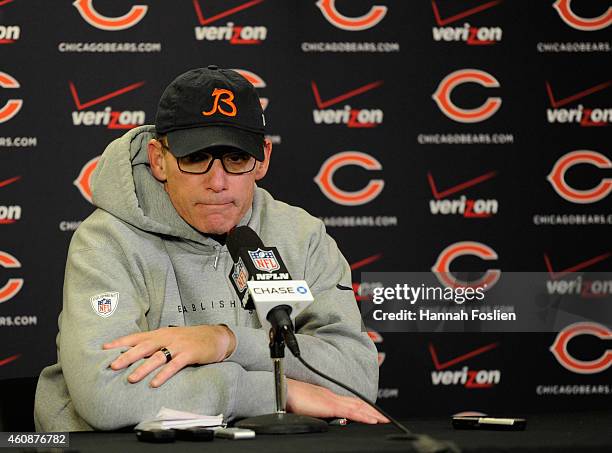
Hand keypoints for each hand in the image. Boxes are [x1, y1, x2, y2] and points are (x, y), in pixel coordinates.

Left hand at [102, 325, 235, 387]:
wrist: (215, 336)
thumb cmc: (190, 339)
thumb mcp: (171, 338)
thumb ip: (155, 344)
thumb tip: (134, 354)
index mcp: (160, 333)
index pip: (137, 337)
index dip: (120, 342)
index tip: (104, 348)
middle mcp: (167, 337)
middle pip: (144, 346)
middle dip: (127, 356)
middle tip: (113, 365)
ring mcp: (178, 345)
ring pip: (157, 356)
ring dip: (143, 368)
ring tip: (131, 378)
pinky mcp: (189, 354)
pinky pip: (174, 365)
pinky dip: (164, 374)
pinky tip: (155, 383)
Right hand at [286, 379, 388, 423]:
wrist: (282, 391)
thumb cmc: (289, 399)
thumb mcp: (306, 408)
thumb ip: (316, 413)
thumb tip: (322, 421)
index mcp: (326, 397)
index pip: (349, 402)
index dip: (362, 407)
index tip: (372, 413)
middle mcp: (332, 396)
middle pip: (357, 403)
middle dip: (372, 410)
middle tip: (385, 418)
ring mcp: (332, 400)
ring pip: (358, 407)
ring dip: (373, 413)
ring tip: (384, 420)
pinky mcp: (331, 405)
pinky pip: (352, 411)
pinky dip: (364, 416)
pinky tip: (373, 420)